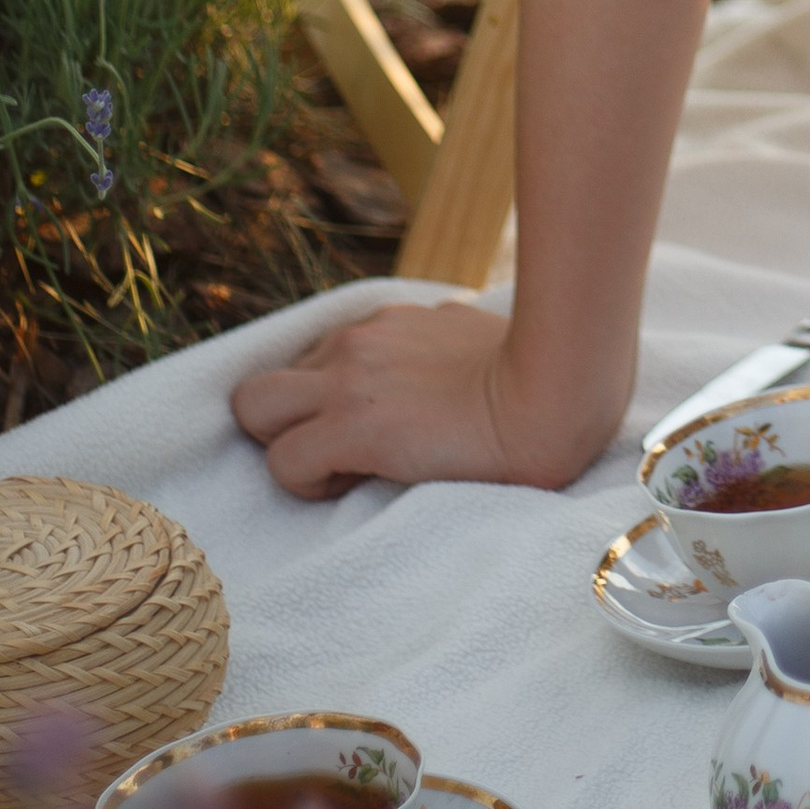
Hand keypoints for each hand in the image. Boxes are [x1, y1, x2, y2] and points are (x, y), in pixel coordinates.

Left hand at [230, 300, 619, 497]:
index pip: (315, 356)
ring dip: (287, 445)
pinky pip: (284, 462)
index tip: (365, 426)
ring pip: (254, 410)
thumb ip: (436, 341)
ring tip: (341, 470)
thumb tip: (442, 349)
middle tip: (333, 450)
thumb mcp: (473, 339)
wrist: (555, 396)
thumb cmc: (535, 377)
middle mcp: (357, 342)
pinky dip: (309, 483)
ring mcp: (348, 380)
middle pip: (264, 380)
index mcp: (387, 323)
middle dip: (283, 421)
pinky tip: (358, 484)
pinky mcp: (352, 426)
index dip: (324, 398)